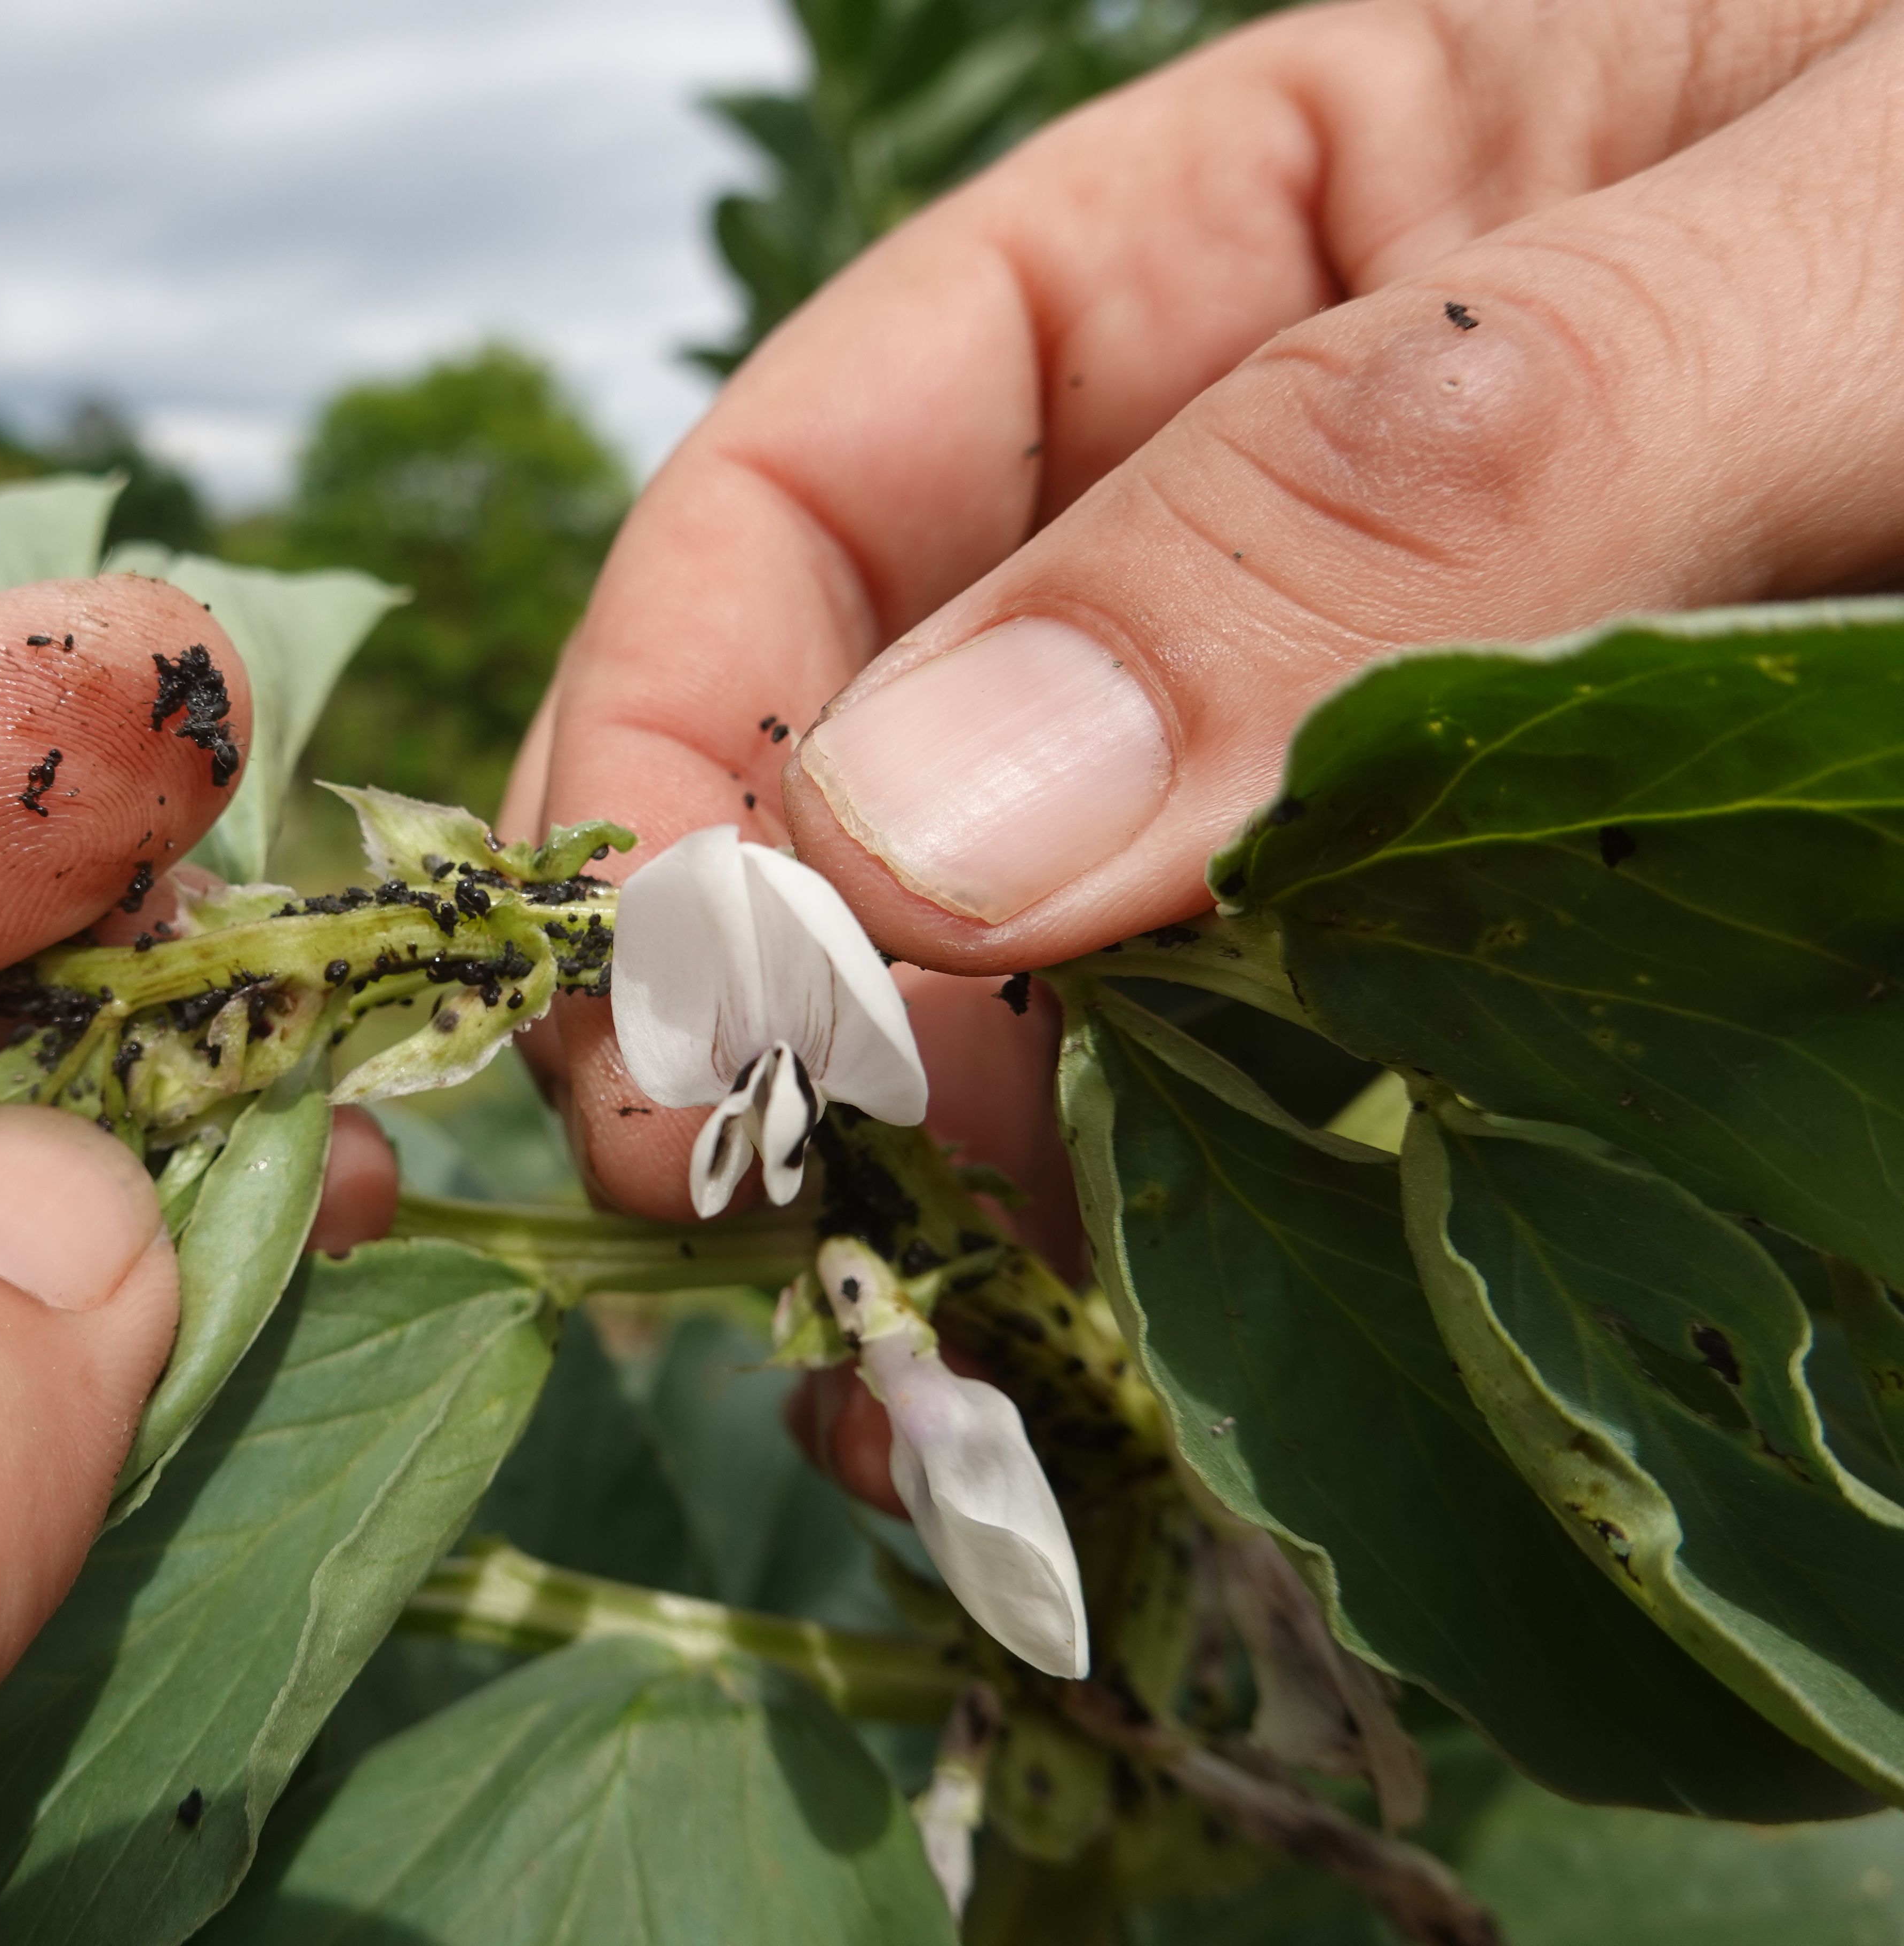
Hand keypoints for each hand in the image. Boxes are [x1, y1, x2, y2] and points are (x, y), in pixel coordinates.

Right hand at [505, 0, 1903, 1485]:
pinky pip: (1307, 1127)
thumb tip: (938, 816)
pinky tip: (1133, 1381)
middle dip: (797, 1001)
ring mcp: (1406, 777)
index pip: (837, 470)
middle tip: (775, 1232)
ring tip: (923, 1382)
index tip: (656, 977)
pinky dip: (1187, 1262)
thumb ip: (1394, 490)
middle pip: (914, 767)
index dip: (684, 717)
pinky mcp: (1557, 994)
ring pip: (1080, 984)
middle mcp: (1289, 529)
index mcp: (1281, 246)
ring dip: (969, 1180)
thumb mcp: (1852, 228)